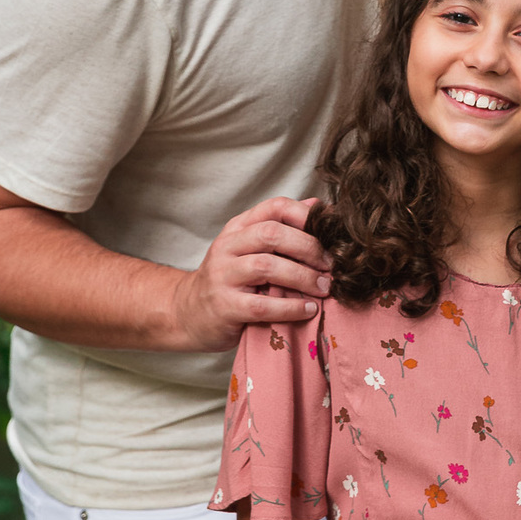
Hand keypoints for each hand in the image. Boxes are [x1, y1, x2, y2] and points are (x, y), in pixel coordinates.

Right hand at [169, 197, 329, 351]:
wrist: (187, 313)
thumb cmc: (230, 280)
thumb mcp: (250, 248)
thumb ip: (281, 228)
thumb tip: (317, 206)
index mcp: (238, 228)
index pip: (274, 207)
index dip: (307, 216)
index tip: (333, 233)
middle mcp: (227, 246)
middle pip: (271, 233)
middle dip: (309, 247)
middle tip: (332, 265)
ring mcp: (222, 275)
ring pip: (266, 266)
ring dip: (303, 277)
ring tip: (325, 288)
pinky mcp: (224, 306)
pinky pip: (261, 305)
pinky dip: (290, 307)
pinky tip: (308, 310)